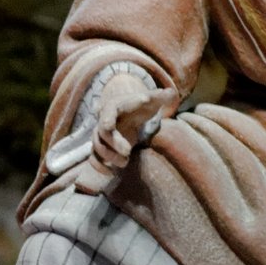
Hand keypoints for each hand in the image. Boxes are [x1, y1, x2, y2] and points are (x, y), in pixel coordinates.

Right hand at [77, 76, 175, 192]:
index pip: (109, 110)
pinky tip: (110, 172)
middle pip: (103, 132)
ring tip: (125, 162)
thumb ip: (160, 97)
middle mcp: (103, 121)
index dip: (108, 118)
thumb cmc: (139, 107)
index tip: (110, 126)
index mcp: (113, 107)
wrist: (127, 114)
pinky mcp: (102, 148)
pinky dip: (100, 166)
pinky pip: (94, 158)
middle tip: (127, 151)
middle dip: (114, 142)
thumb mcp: (150, 101)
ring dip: (109, 156)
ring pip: (97, 147)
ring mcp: (101, 136)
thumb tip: (171, 92)